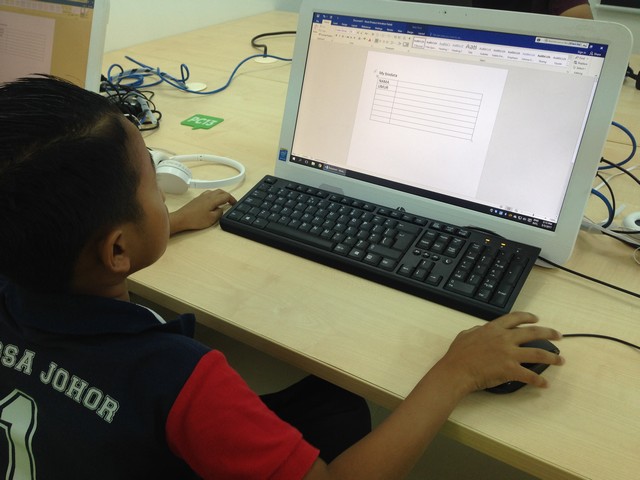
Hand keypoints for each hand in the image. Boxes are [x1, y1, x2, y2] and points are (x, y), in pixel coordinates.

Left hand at [169, 189, 236, 234]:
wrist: (181, 218)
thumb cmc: (195, 219)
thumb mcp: (211, 219)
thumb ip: (219, 213)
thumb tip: (222, 209)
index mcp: (212, 200)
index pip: (226, 196)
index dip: (232, 199)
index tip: (234, 204)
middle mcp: (207, 196)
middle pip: (220, 191)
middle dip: (227, 196)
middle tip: (230, 202)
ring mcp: (201, 196)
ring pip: (214, 191)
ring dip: (220, 195)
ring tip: (223, 201)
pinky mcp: (197, 199)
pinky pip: (208, 194)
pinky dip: (214, 196)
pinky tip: (212, 202)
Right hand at [432, 312, 563, 396]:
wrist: (456, 370)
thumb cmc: (458, 354)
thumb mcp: (466, 335)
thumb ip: (477, 331)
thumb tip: (482, 330)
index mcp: (494, 328)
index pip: (515, 318)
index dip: (528, 317)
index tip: (536, 319)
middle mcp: (505, 338)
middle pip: (533, 333)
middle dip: (549, 333)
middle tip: (558, 336)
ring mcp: (509, 354)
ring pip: (537, 354)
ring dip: (552, 357)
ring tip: (560, 360)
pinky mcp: (510, 370)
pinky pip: (529, 376)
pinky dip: (539, 381)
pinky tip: (545, 384)